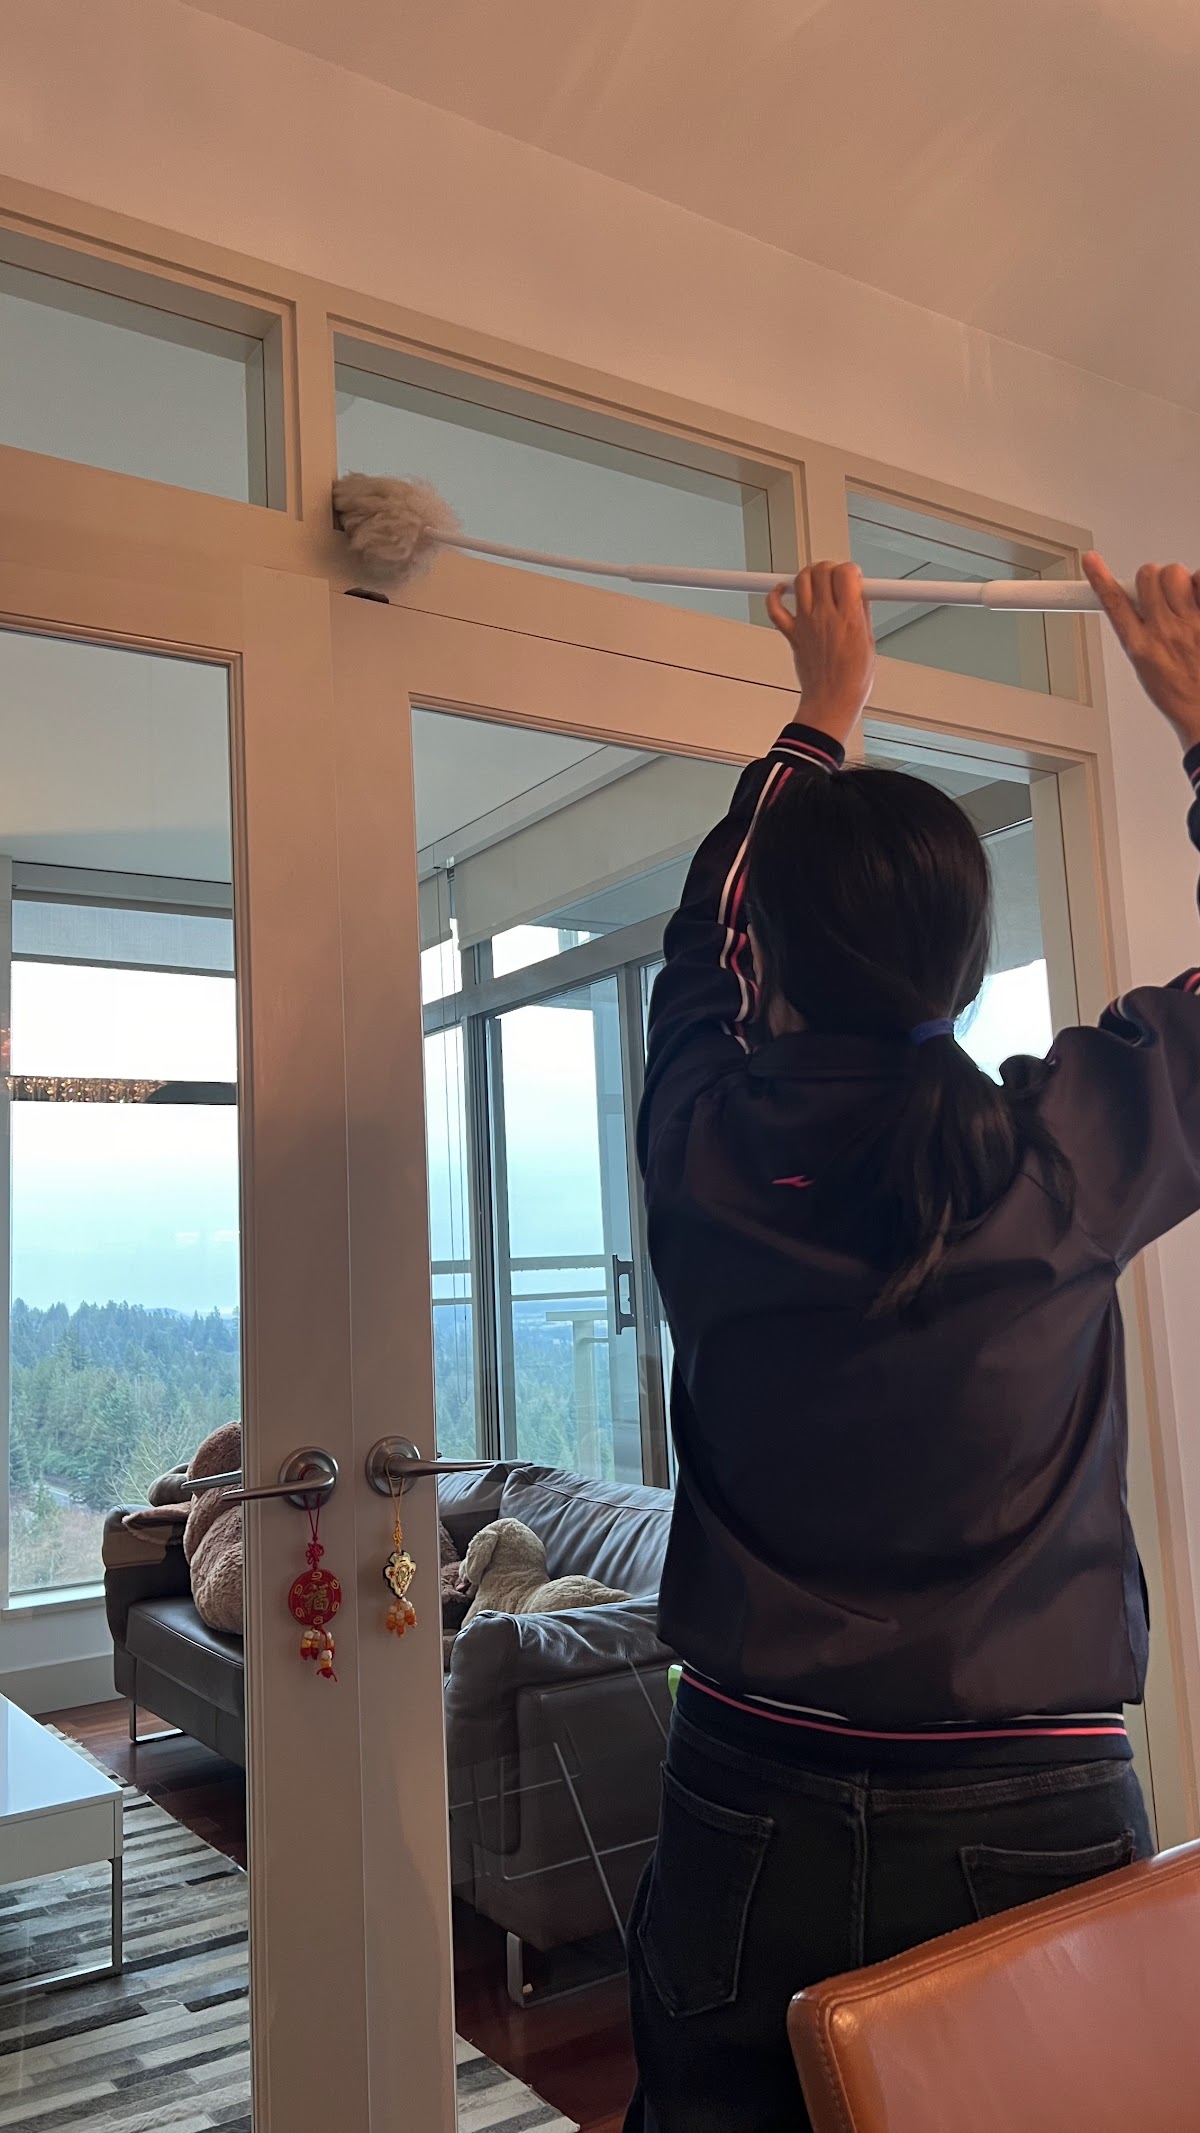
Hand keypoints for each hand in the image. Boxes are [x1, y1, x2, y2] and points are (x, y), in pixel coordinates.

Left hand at [766, 562, 874, 745]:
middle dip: (830, 568)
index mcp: (849, 618)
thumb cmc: (851, 681)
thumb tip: (860, 594)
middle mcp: (825, 617)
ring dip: (808, 574)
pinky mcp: (792, 634)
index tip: (853, 576)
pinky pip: (775, 609)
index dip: (850, 570)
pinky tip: (781, 589)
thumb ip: (862, 613)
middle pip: (822, 572)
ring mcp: (806, 624)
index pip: (846, 574)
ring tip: (815, 580)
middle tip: (834, 576)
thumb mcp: (868, 642)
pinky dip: (774, 594)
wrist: (831, 702)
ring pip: (800, 582)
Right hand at [1083, 554, 1199, 752]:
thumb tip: (1140, 609)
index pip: (1113, 603)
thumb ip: (1142, 636)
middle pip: (1147, 577)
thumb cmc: (1183, 696)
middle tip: (1164, 595)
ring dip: (1178, 580)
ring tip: (1185, 601)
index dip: (1099, 578)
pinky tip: (1199, 599)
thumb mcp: (1148, 671)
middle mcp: (1163, 632)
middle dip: (1153, 579)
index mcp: (1140, 646)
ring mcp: (1190, 623)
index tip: (1091, 561)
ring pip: (1174, 573)